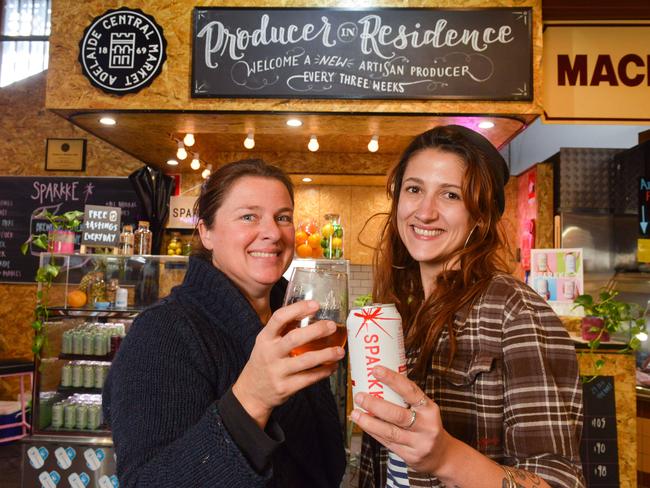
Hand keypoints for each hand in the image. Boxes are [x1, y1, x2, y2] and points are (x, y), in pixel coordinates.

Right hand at [233, 300, 344, 427]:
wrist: (251, 392)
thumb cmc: (264, 361)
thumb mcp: (266, 343)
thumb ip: (283, 329)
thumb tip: (310, 312)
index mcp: (265, 338)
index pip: (279, 318)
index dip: (298, 309)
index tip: (315, 304)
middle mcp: (270, 353)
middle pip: (294, 338)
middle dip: (316, 330)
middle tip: (331, 326)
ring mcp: (277, 372)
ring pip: (306, 361)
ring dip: (326, 354)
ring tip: (339, 351)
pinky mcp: (286, 387)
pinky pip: (309, 378)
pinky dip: (324, 372)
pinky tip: (332, 366)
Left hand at [350, 365, 451, 474]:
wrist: (441, 455)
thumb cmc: (427, 425)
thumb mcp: (424, 409)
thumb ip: (407, 399)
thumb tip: (379, 381)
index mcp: (429, 409)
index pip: (410, 390)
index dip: (392, 379)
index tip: (376, 370)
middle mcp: (426, 426)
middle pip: (397, 414)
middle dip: (375, 405)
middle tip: (359, 396)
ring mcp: (418, 443)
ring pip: (389, 431)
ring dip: (369, 422)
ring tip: (355, 413)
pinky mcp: (409, 456)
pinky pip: (387, 442)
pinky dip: (373, 432)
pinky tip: (363, 424)